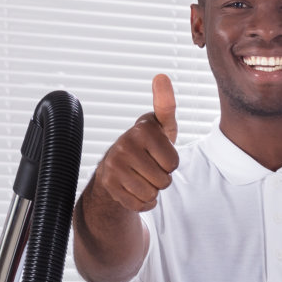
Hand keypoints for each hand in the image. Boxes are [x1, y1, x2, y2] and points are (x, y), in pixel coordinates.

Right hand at [91, 74, 179, 211]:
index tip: (158, 152)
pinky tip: (134, 188)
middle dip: (162, 177)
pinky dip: (142, 202)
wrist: (117, 165)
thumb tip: (161, 76)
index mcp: (142, 130)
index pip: (173, 163)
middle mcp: (125, 146)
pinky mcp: (108, 185)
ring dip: (152, 190)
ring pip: (151, 194)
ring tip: (142, 175)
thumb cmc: (148, 144)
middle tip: (150, 166)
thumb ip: (166, 104)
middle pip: (164, 180)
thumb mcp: (161, 125)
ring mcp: (114, 166)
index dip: (170, 162)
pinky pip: (138, 204)